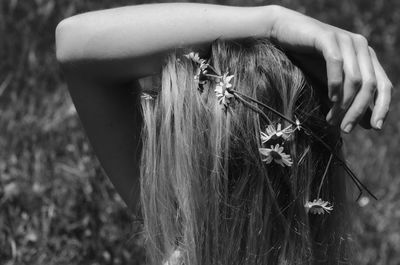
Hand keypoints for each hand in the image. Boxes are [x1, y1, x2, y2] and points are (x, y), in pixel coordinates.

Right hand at [268, 6, 391, 132]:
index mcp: (366, 57)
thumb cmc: (307, 58)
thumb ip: (349, 100)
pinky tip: (329, 98)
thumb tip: (369, 125)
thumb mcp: (332, 83)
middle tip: (345, 129)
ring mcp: (345, 40)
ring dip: (343, 104)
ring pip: (354, 79)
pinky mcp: (328, 37)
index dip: (383, 107)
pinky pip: (337, 64)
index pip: (384, 85)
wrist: (284, 34)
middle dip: (358, 111)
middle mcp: (361, 46)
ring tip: (331, 119)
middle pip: (370, 85)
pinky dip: (334, 84)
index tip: (375, 128)